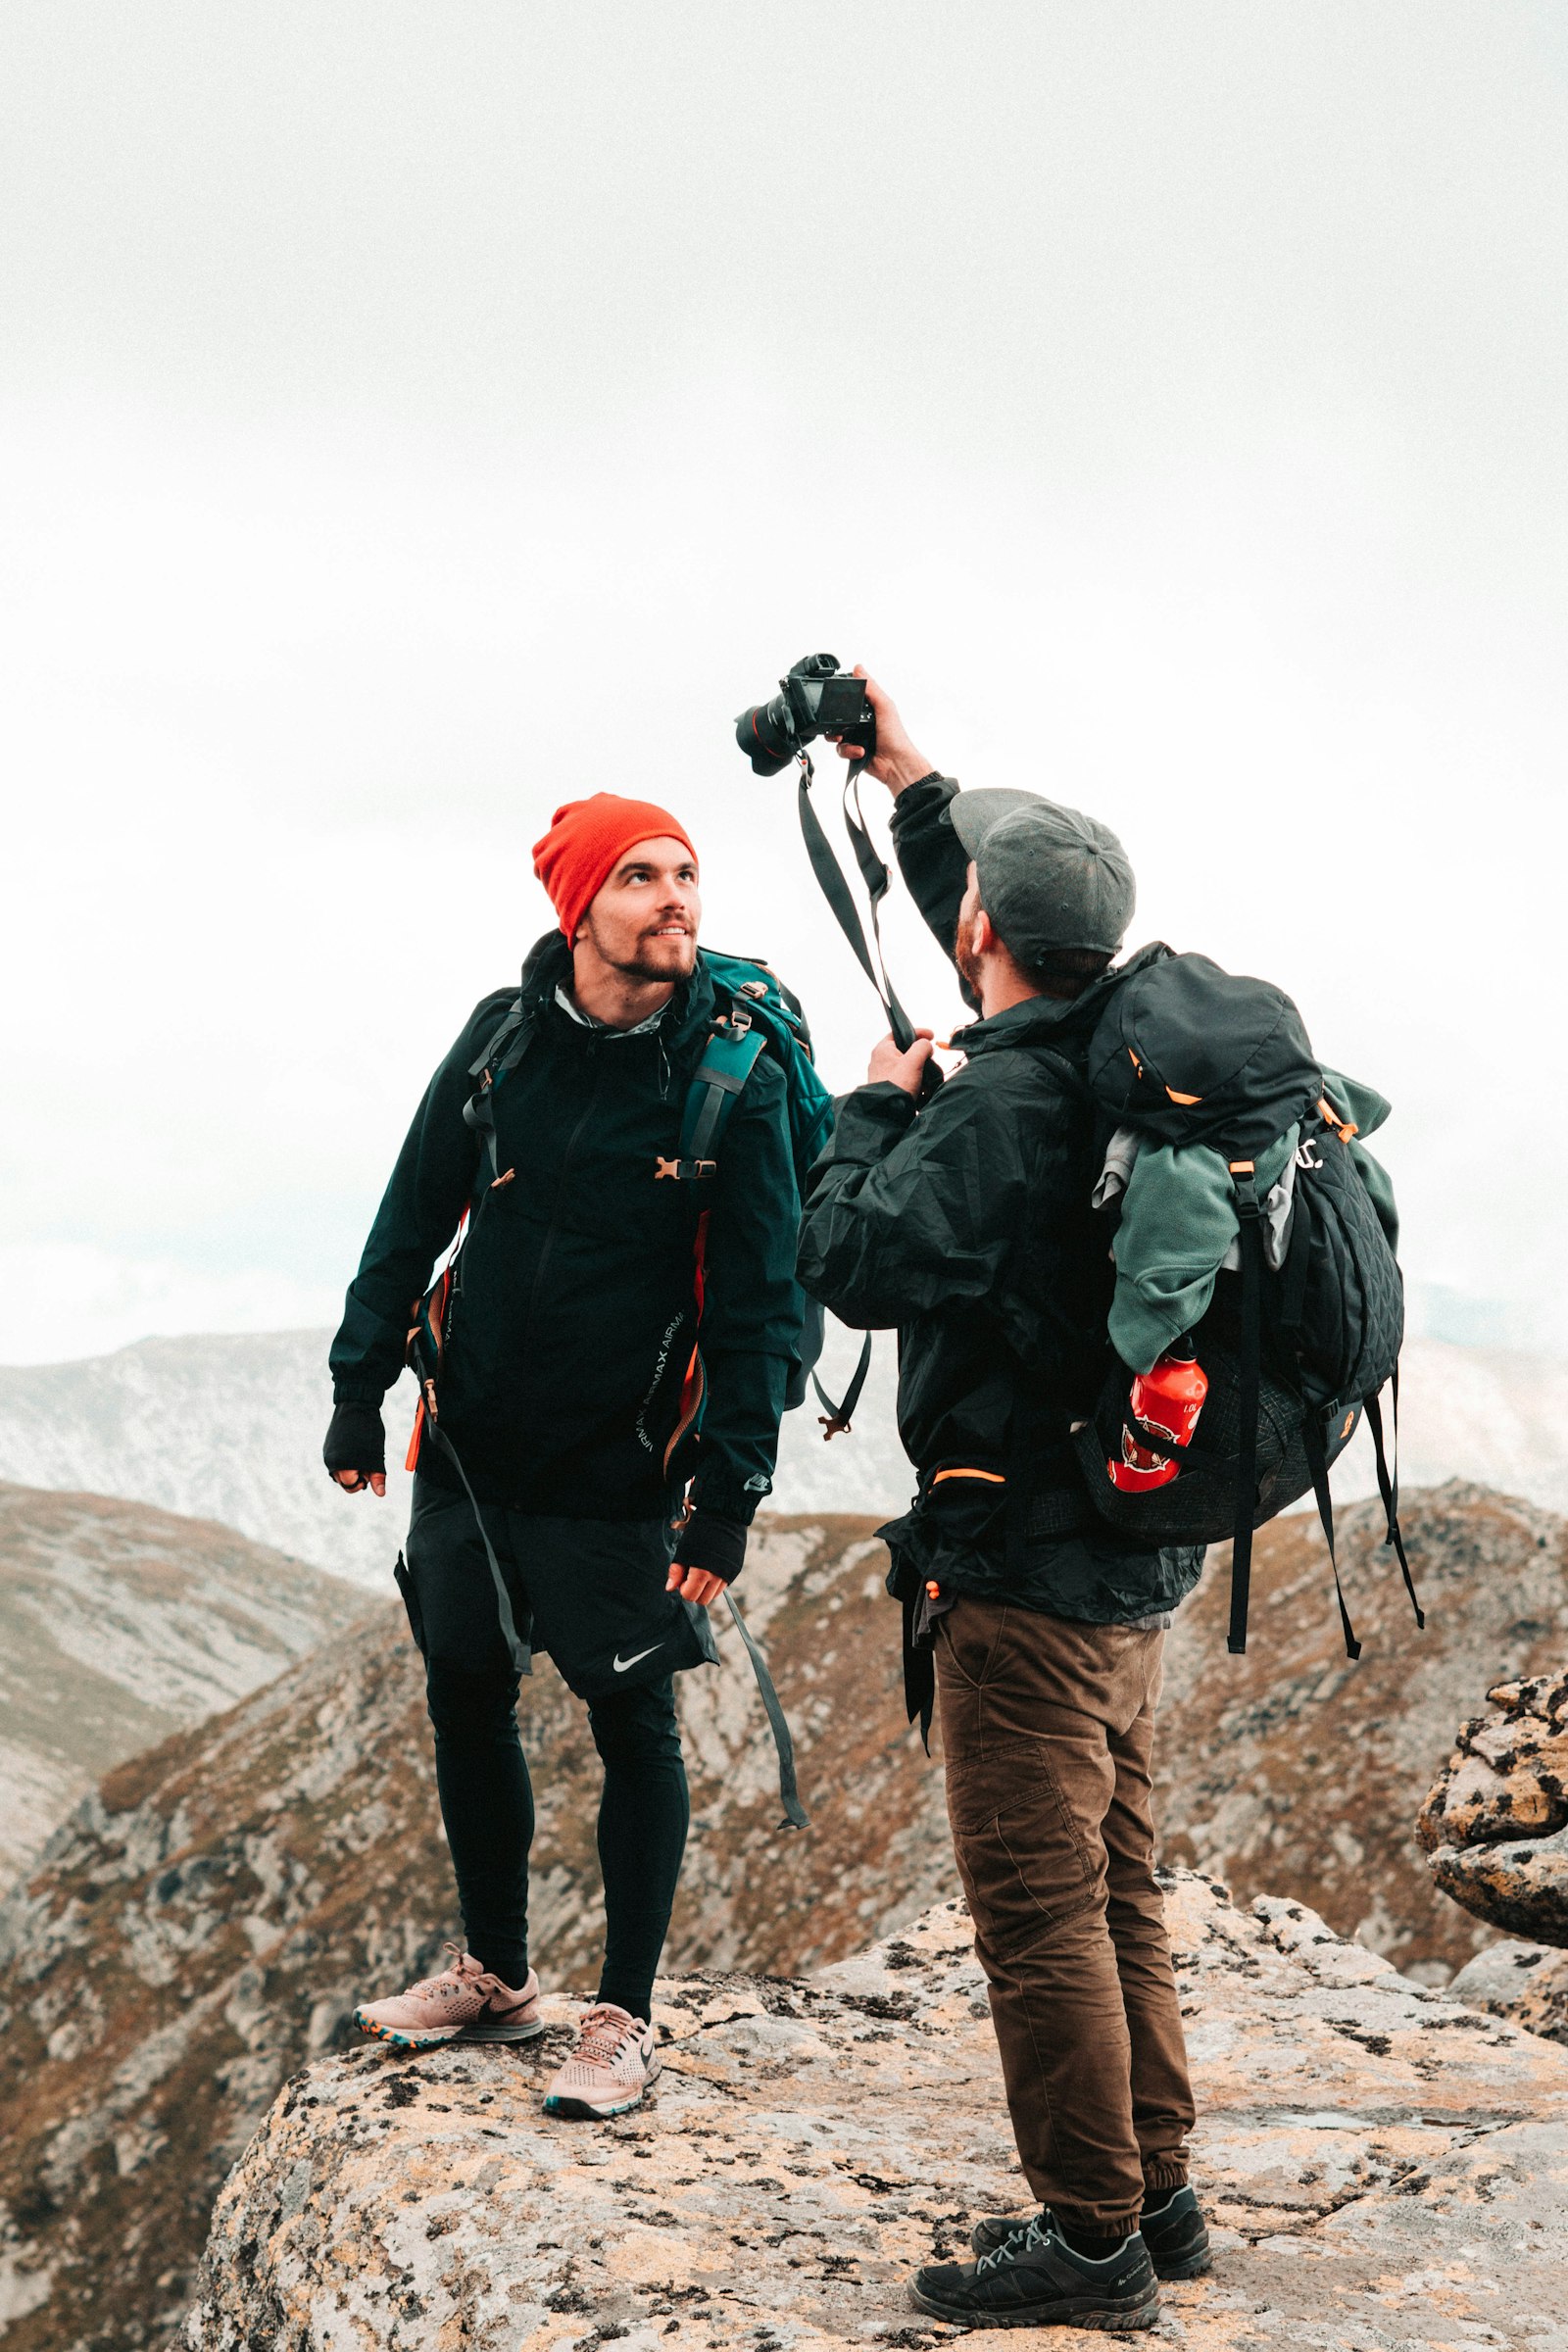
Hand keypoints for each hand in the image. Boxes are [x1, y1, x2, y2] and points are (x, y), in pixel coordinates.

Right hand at [324, 1401, 386, 1494]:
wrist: (356, 1405)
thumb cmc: (369, 1431)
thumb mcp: (377, 1455)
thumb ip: (378, 1476)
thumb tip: (380, 1494)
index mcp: (342, 1465)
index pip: (351, 1486)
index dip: (364, 1481)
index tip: (371, 1468)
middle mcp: (330, 1461)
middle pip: (344, 1481)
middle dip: (357, 1475)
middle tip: (368, 1459)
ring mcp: (328, 1453)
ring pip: (340, 1471)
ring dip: (352, 1467)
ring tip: (362, 1452)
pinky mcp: (328, 1445)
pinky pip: (337, 1461)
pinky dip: (347, 1459)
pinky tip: (356, 1446)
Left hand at [667, 1509, 745, 1605]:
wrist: (725, 1515)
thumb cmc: (700, 1531)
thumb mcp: (684, 1550)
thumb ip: (676, 1571)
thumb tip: (670, 1588)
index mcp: (701, 1572)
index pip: (689, 1596)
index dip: (683, 1588)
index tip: (682, 1577)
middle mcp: (717, 1576)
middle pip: (703, 1600)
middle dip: (694, 1592)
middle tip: (690, 1577)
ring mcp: (728, 1573)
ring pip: (714, 1595)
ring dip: (705, 1589)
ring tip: (701, 1571)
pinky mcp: (735, 1569)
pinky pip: (723, 1585)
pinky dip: (715, 1582)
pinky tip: (710, 1567)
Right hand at [826, 667, 935, 796]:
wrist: (895, 763)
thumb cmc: (895, 736)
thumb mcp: (884, 706)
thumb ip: (871, 688)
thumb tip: (859, 668)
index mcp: (869, 709)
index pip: (850, 700)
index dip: (841, 700)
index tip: (835, 701)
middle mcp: (862, 723)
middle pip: (838, 718)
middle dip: (834, 723)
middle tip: (837, 725)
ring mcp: (856, 737)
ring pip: (835, 735)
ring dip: (840, 739)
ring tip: (846, 740)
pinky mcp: (853, 752)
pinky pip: (840, 750)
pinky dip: (848, 751)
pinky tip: (860, 751)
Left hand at [868, 1028, 934, 1094]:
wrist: (887, 1113)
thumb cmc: (896, 1085)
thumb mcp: (913, 1061)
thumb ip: (922, 1047)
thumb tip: (926, 1045)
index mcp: (883, 1050)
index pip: (899, 1033)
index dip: (917, 1032)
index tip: (931, 1035)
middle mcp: (881, 1061)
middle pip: (906, 1051)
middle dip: (922, 1057)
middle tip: (931, 1060)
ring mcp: (884, 1075)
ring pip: (908, 1067)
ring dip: (922, 1072)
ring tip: (929, 1080)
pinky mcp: (889, 1088)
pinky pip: (906, 1081)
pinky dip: (916, 1083)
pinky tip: (923, 1090)